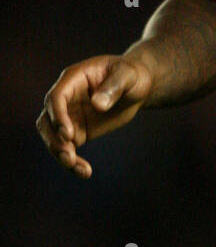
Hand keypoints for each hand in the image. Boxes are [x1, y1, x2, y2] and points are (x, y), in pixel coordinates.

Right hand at [36, 53, 154, 177]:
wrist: (136, 86)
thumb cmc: (131, 74)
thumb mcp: (127, 75)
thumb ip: (113, 87)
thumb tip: (97, 105)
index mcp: (73, 79)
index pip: (56, 97)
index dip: (58, 116)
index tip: (68, 135)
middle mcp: (66, 98)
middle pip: (47, 120)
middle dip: (54, 140)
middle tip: (69, 157)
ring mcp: (69, 116)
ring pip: (52, 137)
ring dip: (60, 154)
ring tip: (79, 169)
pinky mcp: (76, 131)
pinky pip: (67, 148)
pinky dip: (73, 162)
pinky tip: (85, 172)